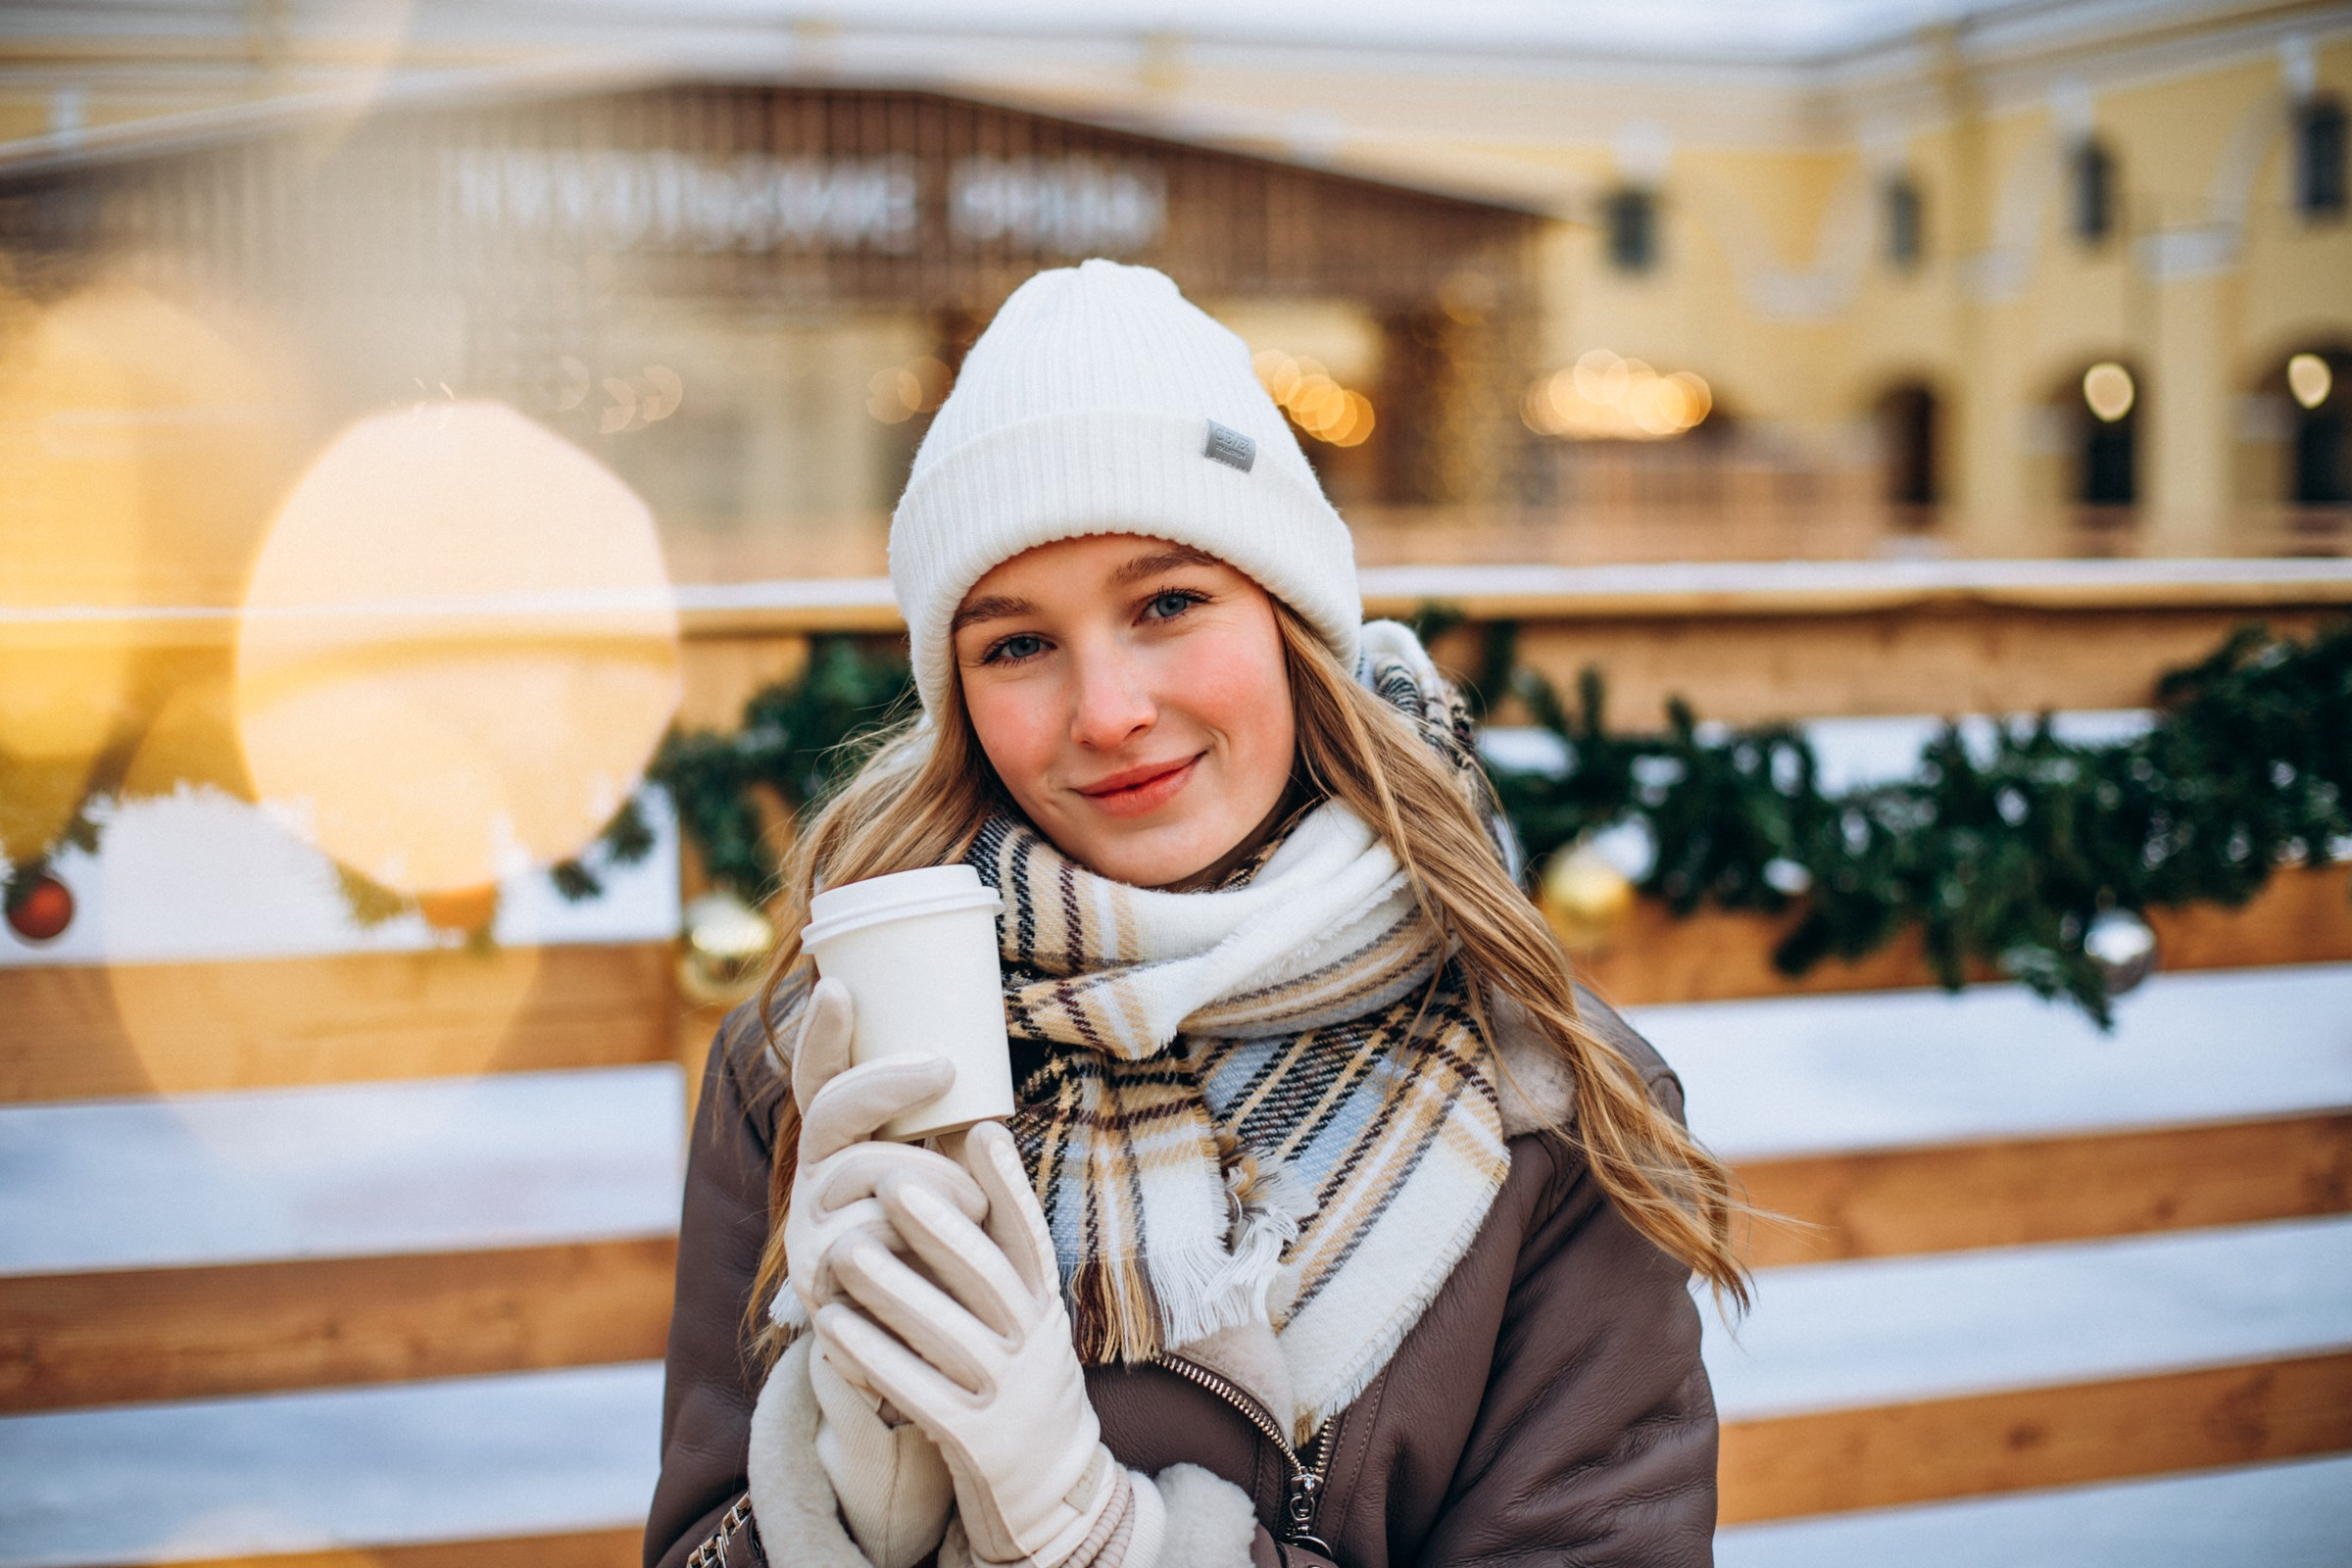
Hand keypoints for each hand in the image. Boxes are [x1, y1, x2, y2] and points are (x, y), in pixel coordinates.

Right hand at [784, 977, 990, 1323]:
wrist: (931, 1363)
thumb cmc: (951, 1257)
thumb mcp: (953, 1184)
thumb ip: (951, 1133)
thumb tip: (980, 1054)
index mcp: (841, 1150)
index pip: (817, 1082)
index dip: (820, 1036)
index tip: (836, 987)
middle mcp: (813, 1182)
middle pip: (835, 1110)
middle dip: (891, 1081)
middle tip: (944, 1066)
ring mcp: (808, 1233)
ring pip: (868, 1170)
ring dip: (938, 1181)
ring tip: (974, 1210)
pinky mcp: (818, 1284)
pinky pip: (869, 1236)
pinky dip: (916, 1244)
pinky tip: (933, 1263)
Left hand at [819, 1121, 1129, 1567]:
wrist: (1049, 1481)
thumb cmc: (1015, 1371)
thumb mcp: (1026, 1312)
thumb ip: (996, 1253)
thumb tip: (969, 1148)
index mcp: (1042, 1303)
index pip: (1030, 1237)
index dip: (1009, 1186)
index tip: (983, 1132)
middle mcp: (1032, 1343)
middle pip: (988, 1279)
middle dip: (942, 1229)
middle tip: (892, 1181)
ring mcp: (1006, 1393)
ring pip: (950, 1335)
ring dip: (896, 1291)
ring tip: (846, 1251)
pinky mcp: (974, 1440)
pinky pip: (920, 1393)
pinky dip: (876, 1358)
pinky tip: (834, 1325)